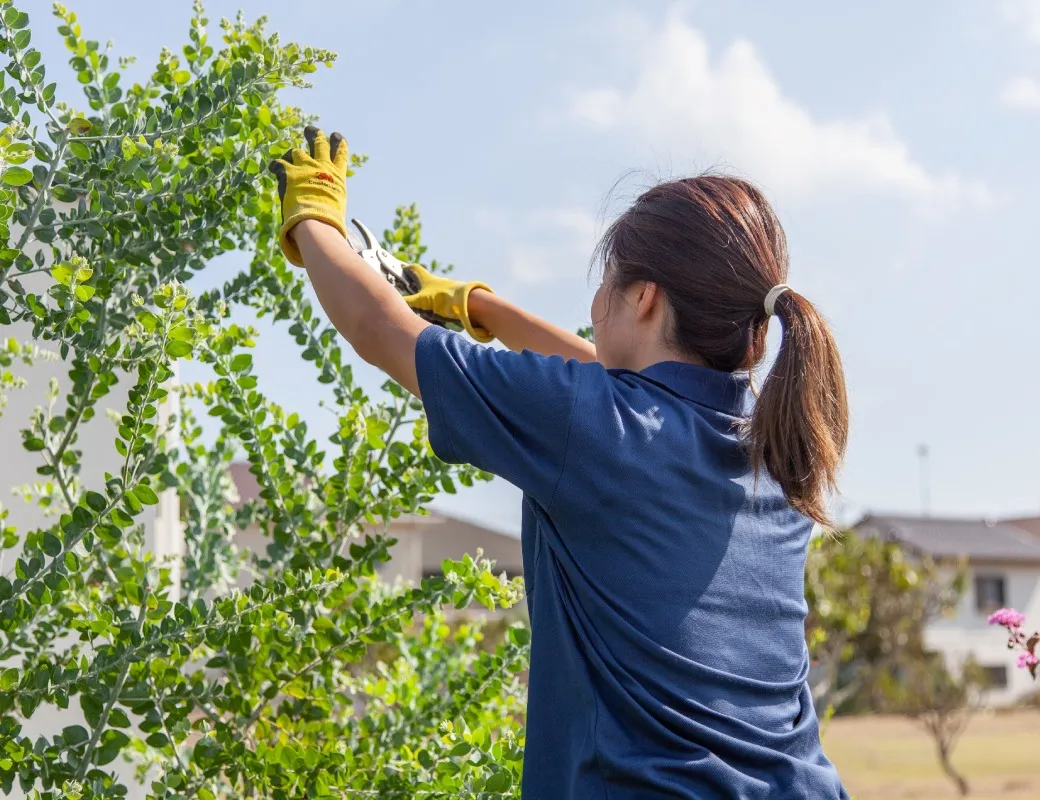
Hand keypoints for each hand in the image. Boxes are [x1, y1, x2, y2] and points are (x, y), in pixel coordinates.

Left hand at [268, 126, 348, 266]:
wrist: (316, 223)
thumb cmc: (330, 224)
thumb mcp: (337, 211)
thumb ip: (333, 206)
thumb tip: (339, 232)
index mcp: (337, 176)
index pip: (341, 154)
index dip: (339, 144)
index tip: (338, 138)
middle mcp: (322, 167)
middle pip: (320, 143)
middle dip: (316, 135)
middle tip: (311, 130)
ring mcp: (305, 168)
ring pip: (298, 150)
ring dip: (293, 153)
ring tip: (289, 154)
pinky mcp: (288, 173)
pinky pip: (278, 163)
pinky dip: (275, 166)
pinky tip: (273, 169)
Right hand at [402, 265, 494, 342]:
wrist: (468, 302)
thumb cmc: (444, 297)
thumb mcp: (422, 300)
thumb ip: (408, 302)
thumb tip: (394, 303)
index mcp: (428, 279)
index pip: (416, 269)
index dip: (409, 269)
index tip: (403, 268)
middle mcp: (437, 282)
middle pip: (425, 281)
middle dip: (417, 285)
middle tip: (409, 292)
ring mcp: (446, 290)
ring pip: (434, 292)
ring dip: (428, 298)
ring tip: (421, 308)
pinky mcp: (452, 299)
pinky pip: (441, 302)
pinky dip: (436, 307)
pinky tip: (434, 315)